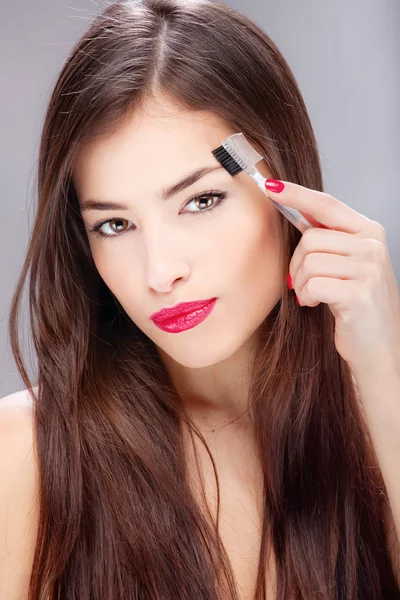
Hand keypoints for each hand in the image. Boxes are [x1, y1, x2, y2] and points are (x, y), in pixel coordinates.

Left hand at [264, 179, 399, 375]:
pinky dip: (306, 296)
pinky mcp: (359, 292)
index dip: (296, 194)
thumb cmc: (357, 304)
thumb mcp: (347, 264)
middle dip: (296, 264)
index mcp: (369, 232)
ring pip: (309, 261)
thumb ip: (328, 239)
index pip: (326, 204)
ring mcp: (368, 268)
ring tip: (313, 295)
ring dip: (301, 283)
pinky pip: (312, 284)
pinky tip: (316, 304)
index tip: (269, 185)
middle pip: (310, 238)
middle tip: (301, 283)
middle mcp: (372, 246)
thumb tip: (293, 210)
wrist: (379, 346)